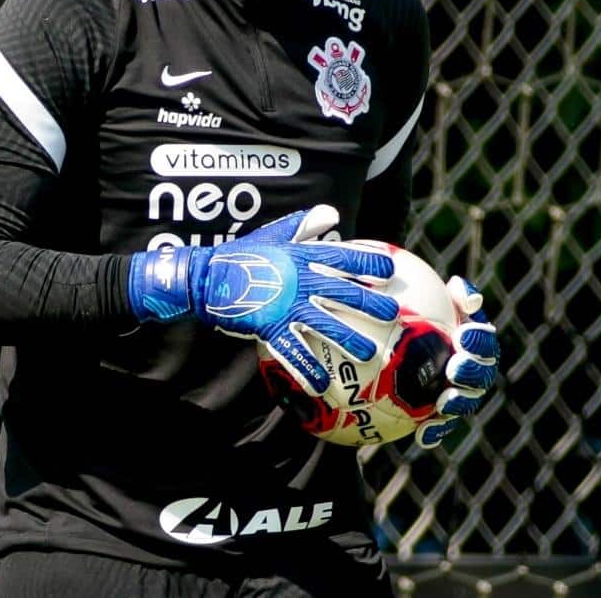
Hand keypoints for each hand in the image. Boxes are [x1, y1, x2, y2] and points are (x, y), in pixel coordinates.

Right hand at [127, 205, 398, 394]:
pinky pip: (293, 351)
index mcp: (302, 256)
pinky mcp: (270, 327)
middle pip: (343, 292)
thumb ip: (303, 226)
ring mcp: (286, 305)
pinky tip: (321, 385)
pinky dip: (307, 369)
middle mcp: (300, 280)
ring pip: (325, 324)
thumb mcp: (273, 235)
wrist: (207, 278)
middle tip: (394, 313)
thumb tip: (332, 214)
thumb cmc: (243, 255)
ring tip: (369, 353)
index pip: (342, 256)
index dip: (368, 261)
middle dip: (370, 302)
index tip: (390, 268)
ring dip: (349, 339)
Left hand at [415, 276, 499, 448]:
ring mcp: (455, 392)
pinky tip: (422, 435)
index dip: (479, 336)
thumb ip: (436, 288)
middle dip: (474, 370)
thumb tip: (459, 285)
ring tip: (445, 401)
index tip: (462, 333)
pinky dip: (434, 431)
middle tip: (455, 365)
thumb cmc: (400, 310)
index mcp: (469, 337)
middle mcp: (469, 365)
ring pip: (466, 400)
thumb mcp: (412, 291)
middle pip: (482, 371)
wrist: (379, 342)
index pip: (483, 336)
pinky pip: (440, 426)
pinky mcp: (437, 415)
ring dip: (460, 401)